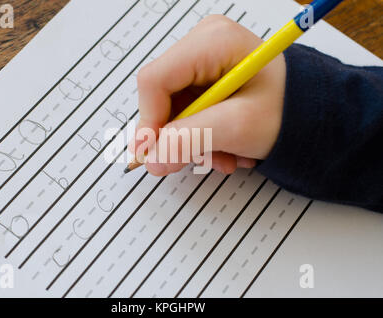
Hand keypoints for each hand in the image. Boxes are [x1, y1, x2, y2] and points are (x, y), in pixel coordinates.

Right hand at [130, 15, 285, 175]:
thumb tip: (151, 158)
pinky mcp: (206, 78)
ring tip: (224, 156)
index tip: (156, 154)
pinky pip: (186, 112)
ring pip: (173, 110)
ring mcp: (204, 61)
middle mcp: (203, 45)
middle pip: (162, 97)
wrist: (314, 114)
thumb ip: (188, 140)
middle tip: (197, 160)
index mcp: (212, 42)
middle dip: (178, 135)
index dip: (149, 121)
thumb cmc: (290, 111)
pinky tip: (225, 146)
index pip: (154, 80)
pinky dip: (201, 136)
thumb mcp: (237, 127)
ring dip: (193, 140)